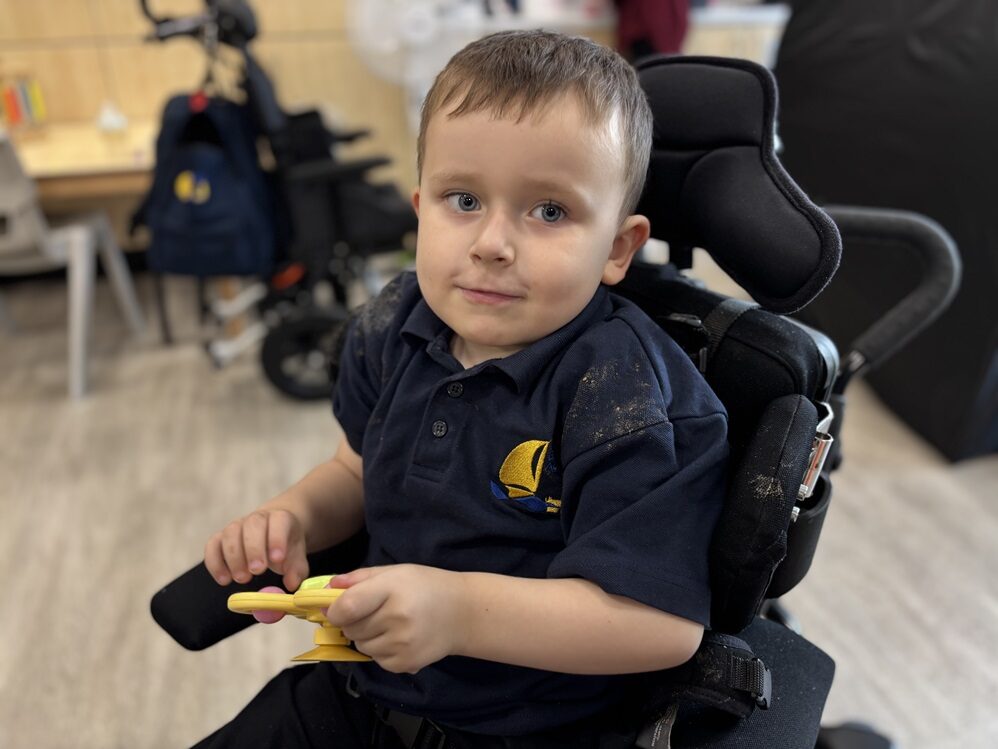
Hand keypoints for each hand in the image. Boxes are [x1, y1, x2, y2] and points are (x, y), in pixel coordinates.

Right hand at [204, 508, 308, 591]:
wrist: (273, 530)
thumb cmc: (285, 545)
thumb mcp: (297, 556)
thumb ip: (297, 569)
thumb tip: (292, 584)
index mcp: (281, 518)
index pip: (279, 521)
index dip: (277, 539)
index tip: (277, 559)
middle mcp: (257, 518)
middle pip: (253, 525)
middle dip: (254, 548)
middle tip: (257, 571)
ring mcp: (237, 526)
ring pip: (230, 533)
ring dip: (234, 557)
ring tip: (242, 579)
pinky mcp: (221, 537)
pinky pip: (212, 545)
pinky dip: (215, 563)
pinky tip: (224, 580)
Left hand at [325, 565, 467, 673]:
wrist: (462, 612)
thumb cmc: (426, 586)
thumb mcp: (395, 572)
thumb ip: (359, 578)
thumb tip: (327, 589)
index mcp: (392, 590)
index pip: (347, 607)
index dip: (333, 610)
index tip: (333, 608)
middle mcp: (397, 619)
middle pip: (350, 628)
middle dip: (352, 621)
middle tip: (372, 610)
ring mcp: (402, 644)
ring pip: (361, 646)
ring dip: (366, 636)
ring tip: (388, 623)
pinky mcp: (405, 664)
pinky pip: (375, 659)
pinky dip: (379, 649)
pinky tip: (398, 636)